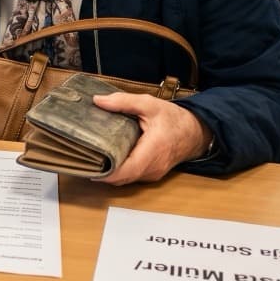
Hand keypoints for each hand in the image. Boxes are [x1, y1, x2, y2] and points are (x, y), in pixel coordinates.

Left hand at [91, 93, 210, 184]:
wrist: (195, 132)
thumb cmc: (174, 119)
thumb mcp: (149, 104)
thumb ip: (123, 102)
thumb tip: (98, 101)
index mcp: (154, 150)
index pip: (128, 170)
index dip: (108, 173)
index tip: (90, 168)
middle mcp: (153, 167)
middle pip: (123, 177)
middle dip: (103, 171)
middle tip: (84, 158)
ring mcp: (153, 173)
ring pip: (126, 179)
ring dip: (110, 172)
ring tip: (92, 158)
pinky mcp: (151, 174)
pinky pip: (132, 176)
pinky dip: (119, 170)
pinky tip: (108, 159)